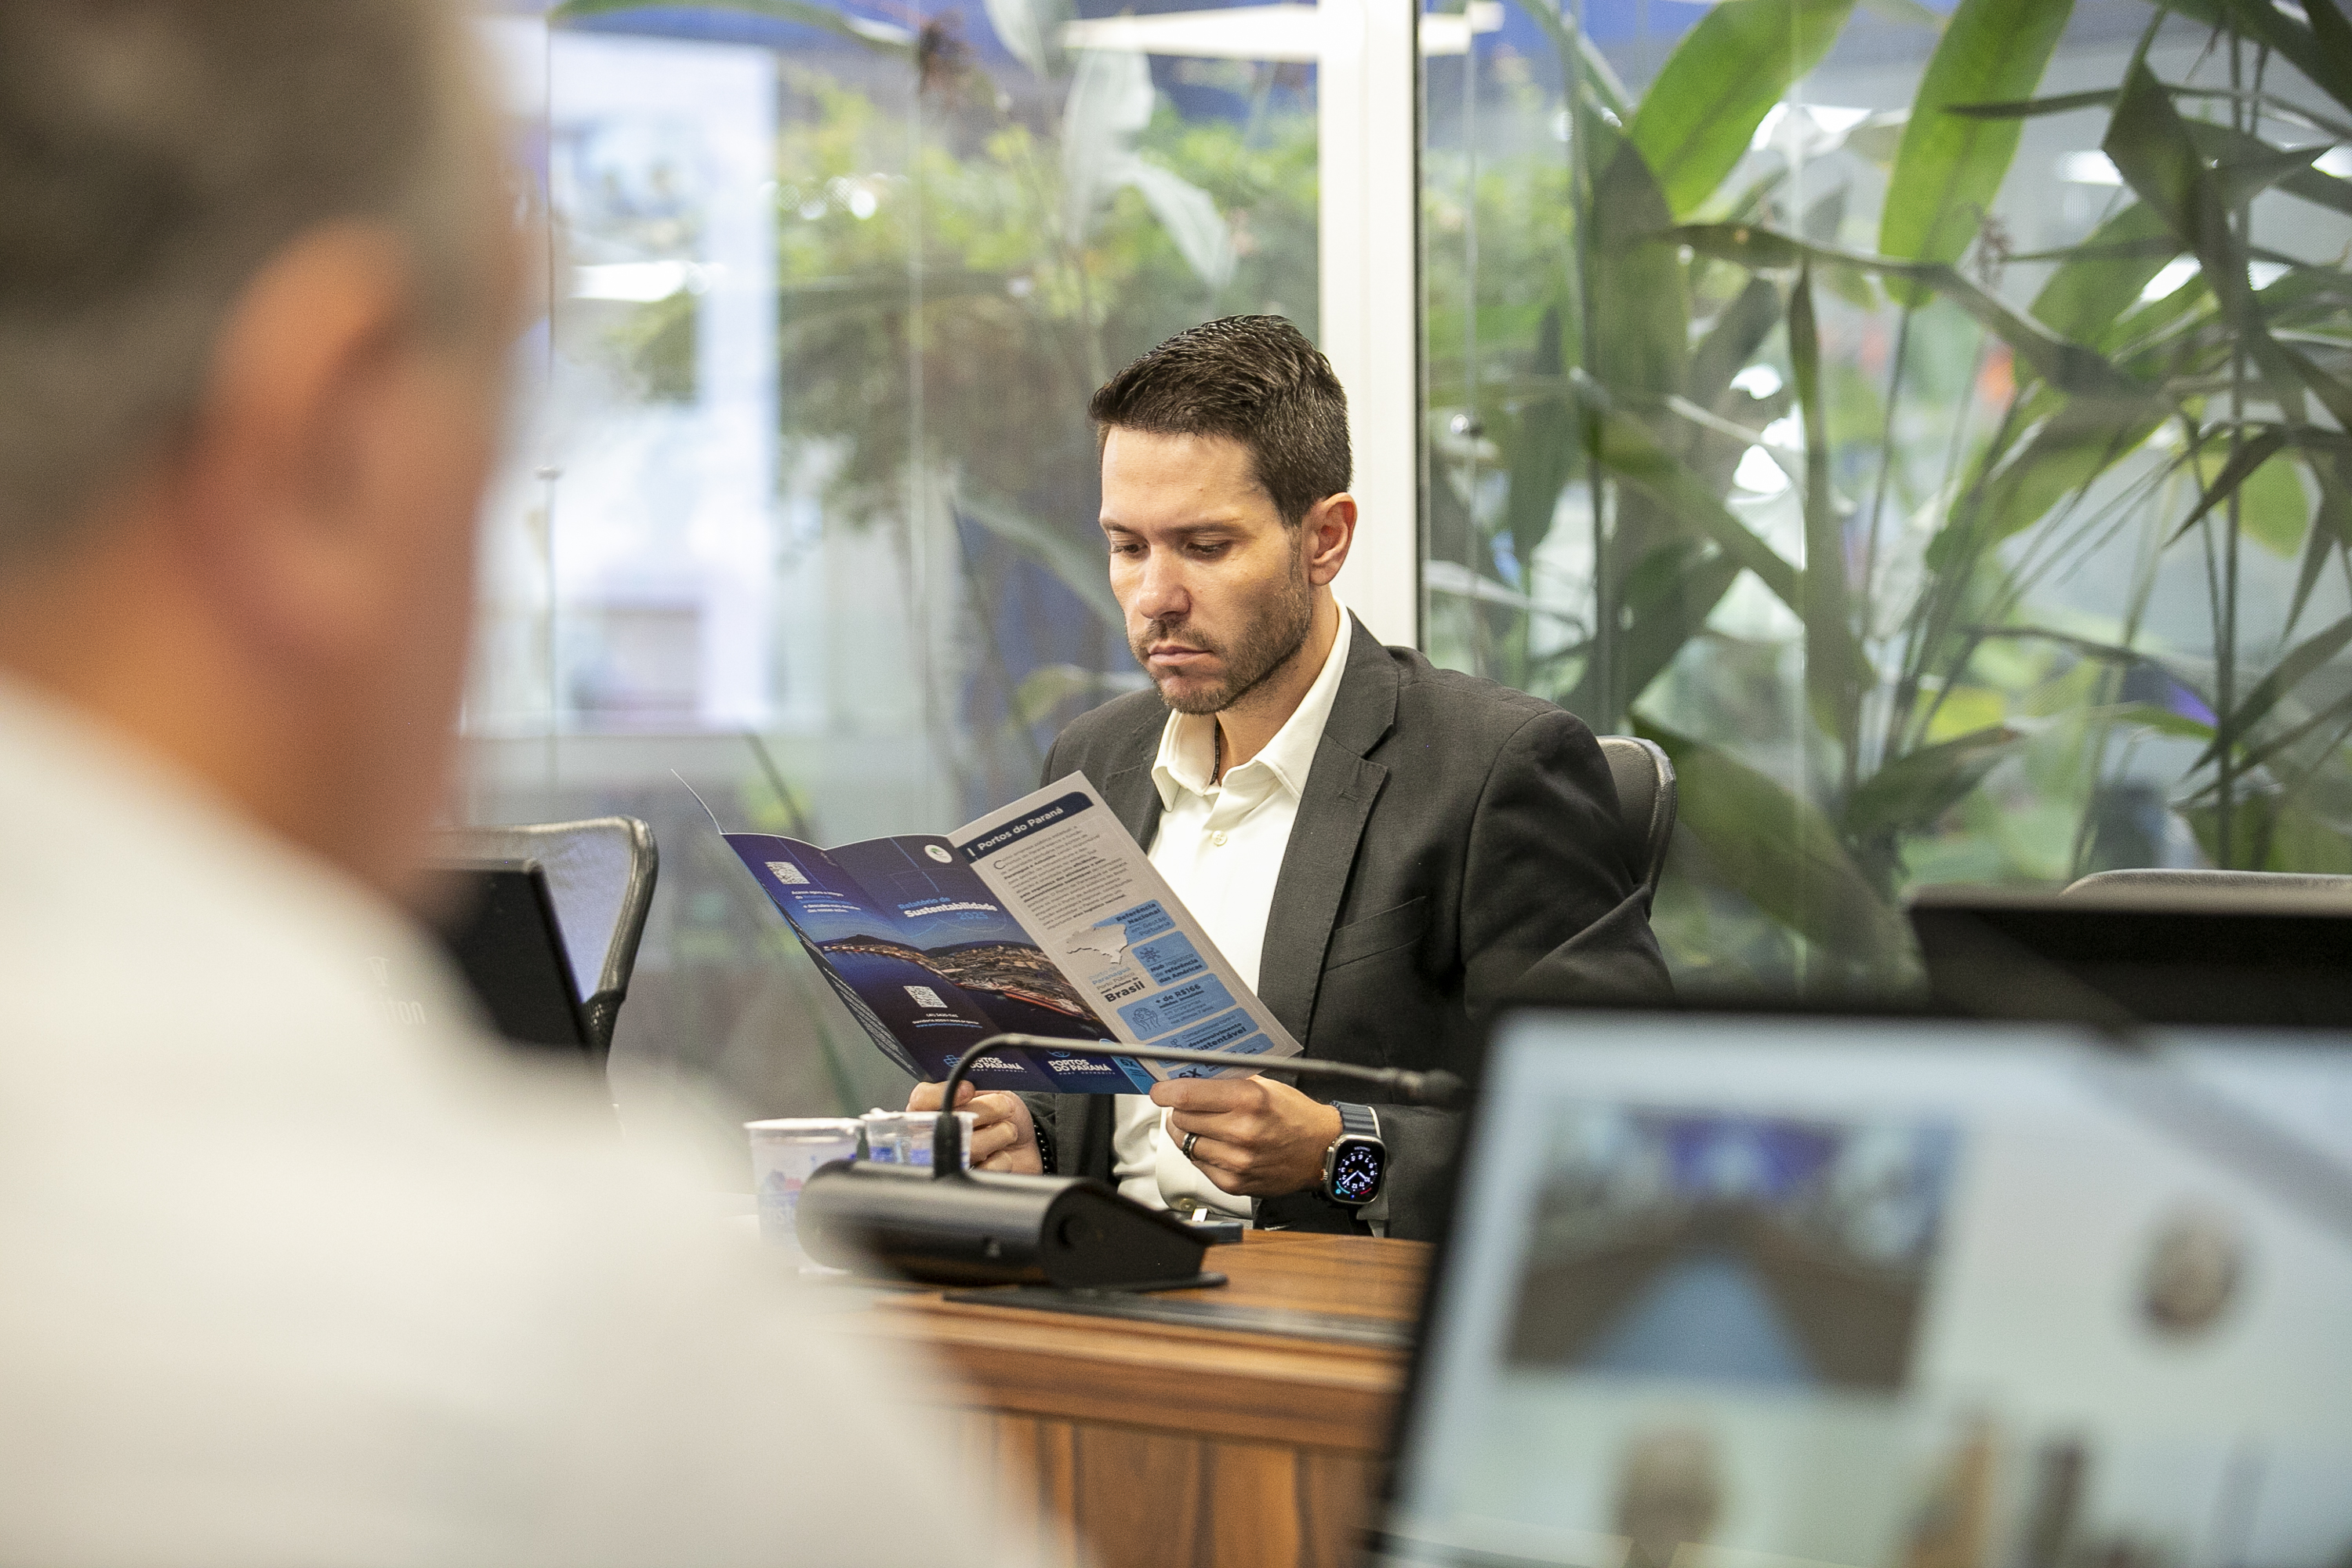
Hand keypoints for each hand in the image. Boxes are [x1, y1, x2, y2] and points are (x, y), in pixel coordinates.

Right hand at [906, 1081, 1042, 1173]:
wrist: (1027, 1139)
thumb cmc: (1003, 1113)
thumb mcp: (990, 1089)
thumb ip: (973, 1088)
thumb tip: (965, 1086)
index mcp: (934, 1108)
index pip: (921, 1099)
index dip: (941, 1094)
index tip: (969, 1090)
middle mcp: (935, 1135)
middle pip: (947, 1124)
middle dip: (983, 1112)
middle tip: (1003, 1106)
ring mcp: (951, 1159)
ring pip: (968, 1148)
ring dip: (999, 1134)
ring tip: (1008, 1130)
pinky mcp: (968, 1179)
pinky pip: (984, 1169)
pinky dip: (1001, 1159)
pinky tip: (1002, 1154)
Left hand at [1153, 1076, 1342, 1197]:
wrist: (1321, 1151)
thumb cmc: (1295, 1115)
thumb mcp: (1265, 1086)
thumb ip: (1227, 1082)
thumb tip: (1190, 1077)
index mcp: (1248, 1100)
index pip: (1187, 1095)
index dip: (1166, 1091)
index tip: (1160, 1091)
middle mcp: (1241, 1131)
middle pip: (1182, 1118)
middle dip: (1181, 1110)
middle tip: (1191, 1106)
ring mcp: (1237, 1161)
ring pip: (1186, 1143)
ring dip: (1190, 1132)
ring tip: (1207, 1126)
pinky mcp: (1234, 1182)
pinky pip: (1199, 1164)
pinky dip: (1202, 1153)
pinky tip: (1218, 1145)